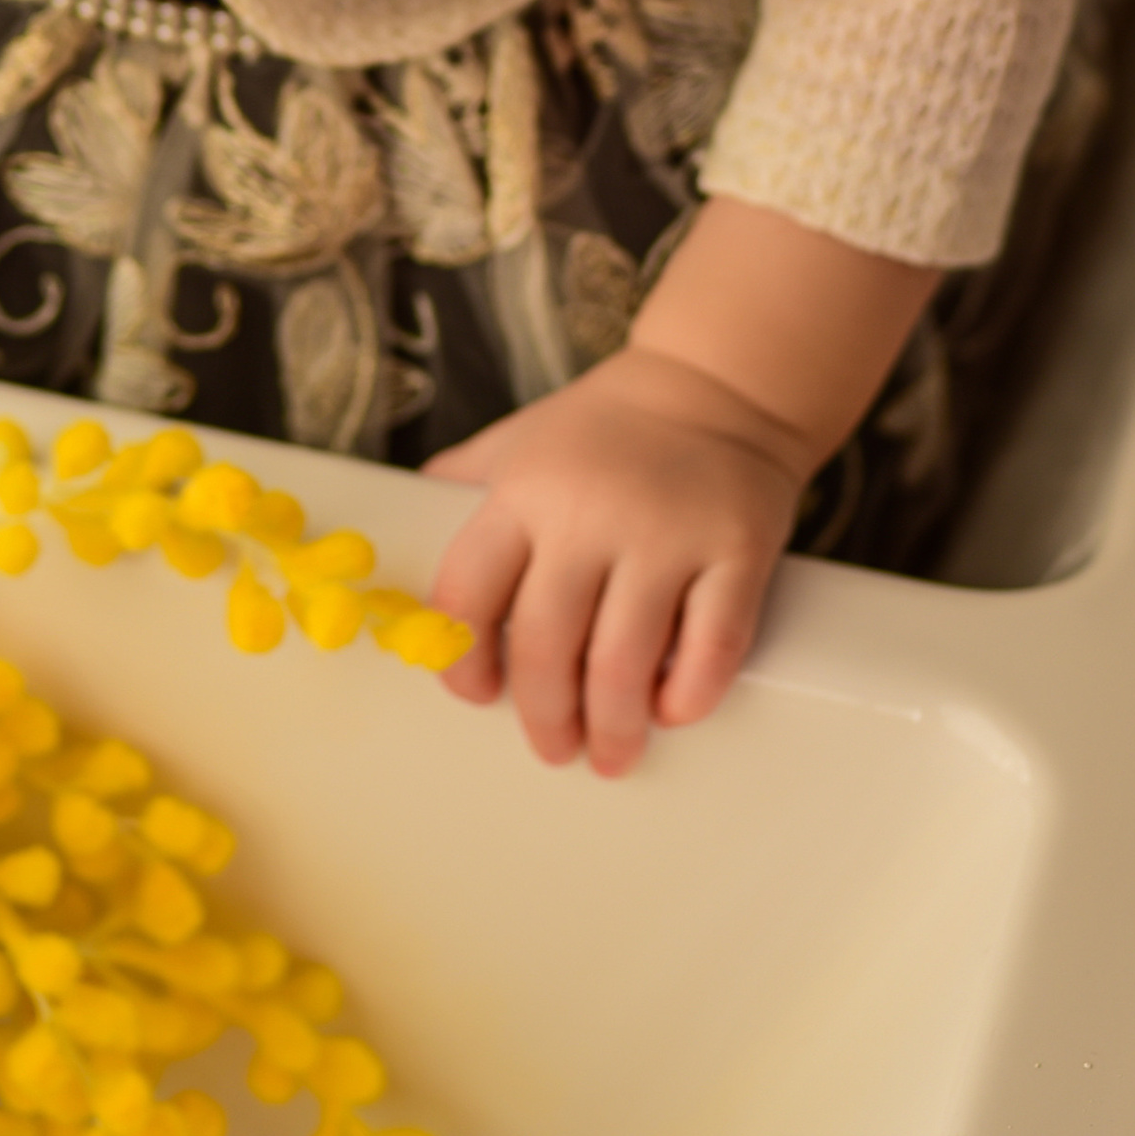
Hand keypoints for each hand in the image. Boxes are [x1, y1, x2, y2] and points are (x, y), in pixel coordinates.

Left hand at [423, 340, 804, 775]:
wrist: (716, 382)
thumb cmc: (605, 426)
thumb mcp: (519, 439)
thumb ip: (462, 484)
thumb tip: (398, 532)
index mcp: (525, 490)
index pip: (468, 594)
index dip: (464, 661)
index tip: (479, 695)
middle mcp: (590, 513)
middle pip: (547, 646)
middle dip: (545, 716)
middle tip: (554, 748)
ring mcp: (668, 534)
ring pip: (624, 664)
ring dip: (612, 728)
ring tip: (610, 753)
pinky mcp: (736, 550)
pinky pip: (712, 648)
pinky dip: (687, 697)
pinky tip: (670, 711)